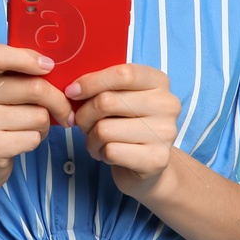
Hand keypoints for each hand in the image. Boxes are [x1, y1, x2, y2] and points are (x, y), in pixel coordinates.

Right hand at [0, 44, 75, 193]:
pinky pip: (33, 137)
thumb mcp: (0, 89)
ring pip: (39, 116)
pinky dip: (36, 140)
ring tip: (32, 126)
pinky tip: (23, 140)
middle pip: (34, 88)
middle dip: (58, 101)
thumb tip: (57, 67)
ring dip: (45, 124)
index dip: (26, 58)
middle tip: (65, 110)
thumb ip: (20, 74)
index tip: (48, 67)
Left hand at [67, 62, 180, 198]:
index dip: (91, 82)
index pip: (122, 74)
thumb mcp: (120, 97)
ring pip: (104, 129)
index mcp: (159, 81)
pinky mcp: (156, 159)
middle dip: (84, 114)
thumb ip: (102, 85)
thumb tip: (73, 89)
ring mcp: (164, 133)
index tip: (72, 92)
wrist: (148, 165)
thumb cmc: (127, 124)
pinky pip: (110, 151)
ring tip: (97, 140)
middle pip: (107, 101)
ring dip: (91, 137)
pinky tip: (107, 154)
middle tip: (83, 123)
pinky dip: (100, 153)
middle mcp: (167, 105)